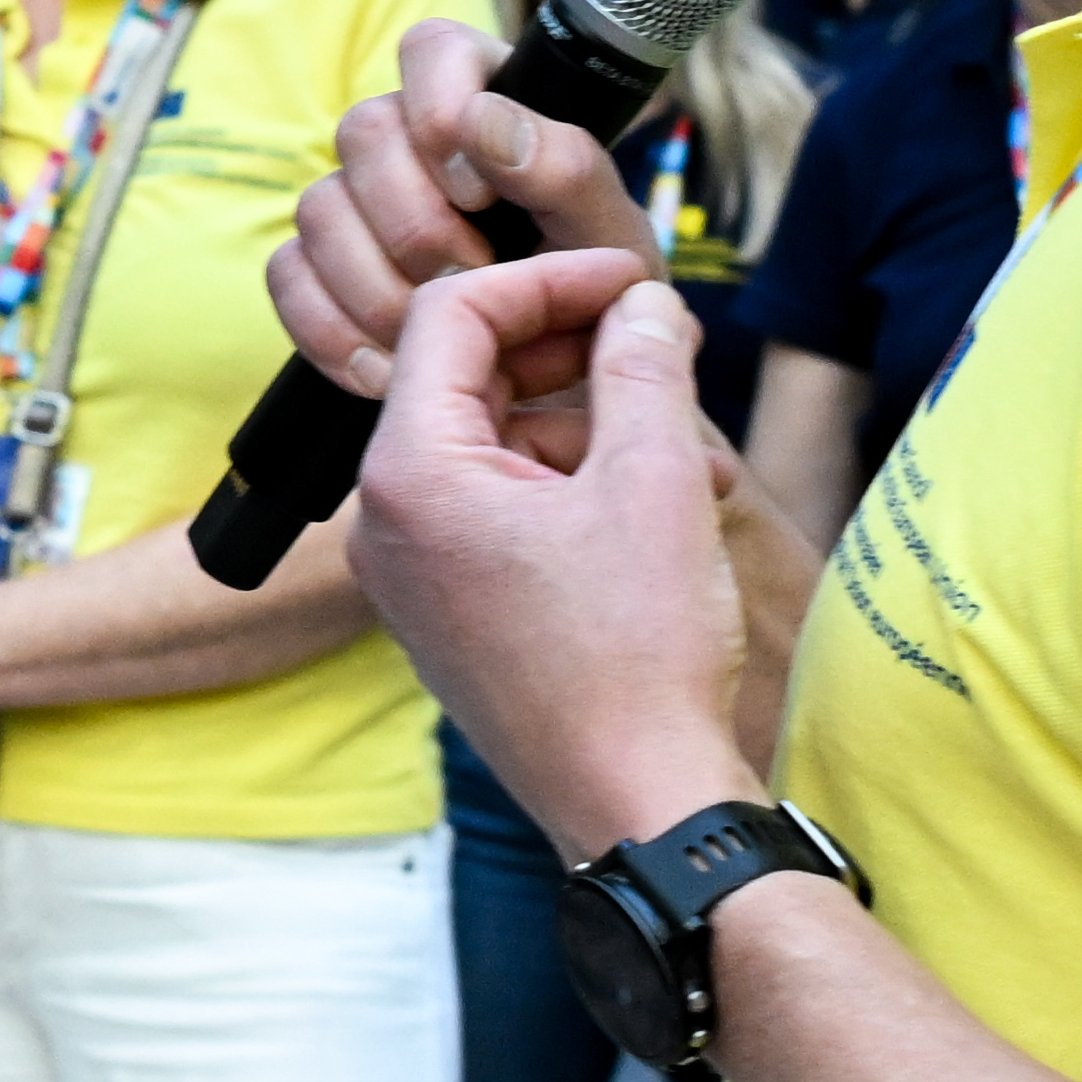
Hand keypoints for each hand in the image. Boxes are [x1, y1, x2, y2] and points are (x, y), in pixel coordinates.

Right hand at [267, 19, 671, 408]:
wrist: (564, 395)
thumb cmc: (597, 300)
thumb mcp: (609, 239)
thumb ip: (566, 169)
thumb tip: (481, 121)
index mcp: (487, 101)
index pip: (431, 49)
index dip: (438, 110)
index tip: (481, 194)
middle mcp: (409, 141)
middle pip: (362, 132)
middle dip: (414, 223)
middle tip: (472, 282)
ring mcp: (354, 203)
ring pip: (318, 208)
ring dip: (376, 285)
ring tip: (435, 336)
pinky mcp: (316, 268)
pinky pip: (288, 276)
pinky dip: (333, 329)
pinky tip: (388, 368)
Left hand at [350, 253, 761, 856]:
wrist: (634, 803)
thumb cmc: (637, 658)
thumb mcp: (655, 480)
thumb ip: (642, 368)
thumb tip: (640, 306)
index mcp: (410, 474)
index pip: (450, 315)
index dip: (548, 279)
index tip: (633, 280)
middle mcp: (386, 520)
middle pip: (467, 378)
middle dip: (574, 354)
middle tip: (666, 346)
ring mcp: (412, 571)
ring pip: (497, 447)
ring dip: (592, 428)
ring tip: (694, 455)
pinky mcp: (448, 610)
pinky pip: (499, 511)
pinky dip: (574, 489)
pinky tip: (664, 504)